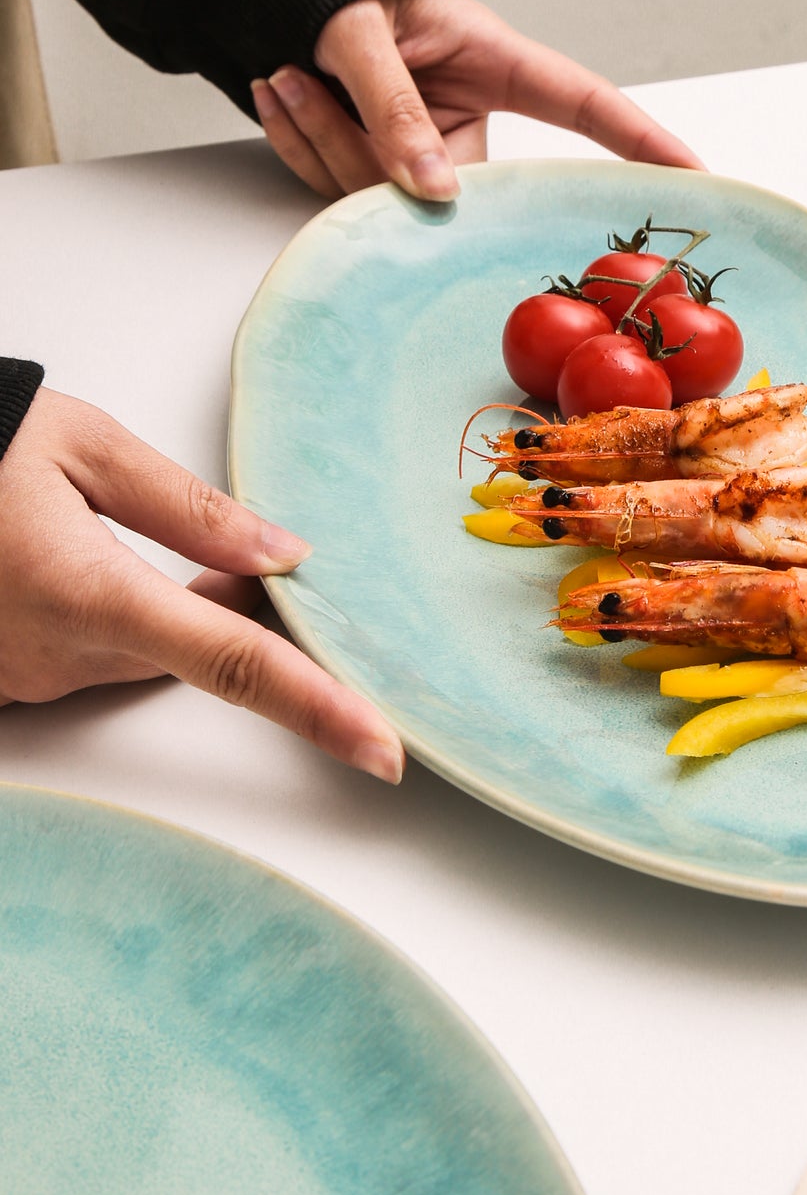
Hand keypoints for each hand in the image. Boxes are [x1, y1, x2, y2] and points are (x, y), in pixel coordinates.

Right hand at [0, 389, 402, 781]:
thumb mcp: (81, 446)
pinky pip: (89, 654)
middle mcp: (58, 655)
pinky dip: (114, 614)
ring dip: (169, 605)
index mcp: (89, 594)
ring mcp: (26, 677)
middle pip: (195, 652)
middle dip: (235, 608)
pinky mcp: (5, 679)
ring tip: (123, 523)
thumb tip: (283, 552)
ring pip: (142, 652)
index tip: (381, 748)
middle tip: (249, 544)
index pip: (233, 661)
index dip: (318, 706)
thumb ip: (188, 505)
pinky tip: (84, 556)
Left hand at [251, 0, 703, 200]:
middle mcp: (468, 117)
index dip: (643, 140)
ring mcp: (427, 152)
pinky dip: (301, 145)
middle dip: (358, 146)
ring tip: (282, 71)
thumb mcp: (358, 28)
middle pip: (448, 184)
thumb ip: (390, 103)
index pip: (585, 104)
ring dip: (317, 138)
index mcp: (496, 62)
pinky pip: (344, 193)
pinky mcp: (385, 173)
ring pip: (386, 195)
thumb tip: (434, 193)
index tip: (694, 173)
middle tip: (298, 80)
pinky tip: (280, 92)